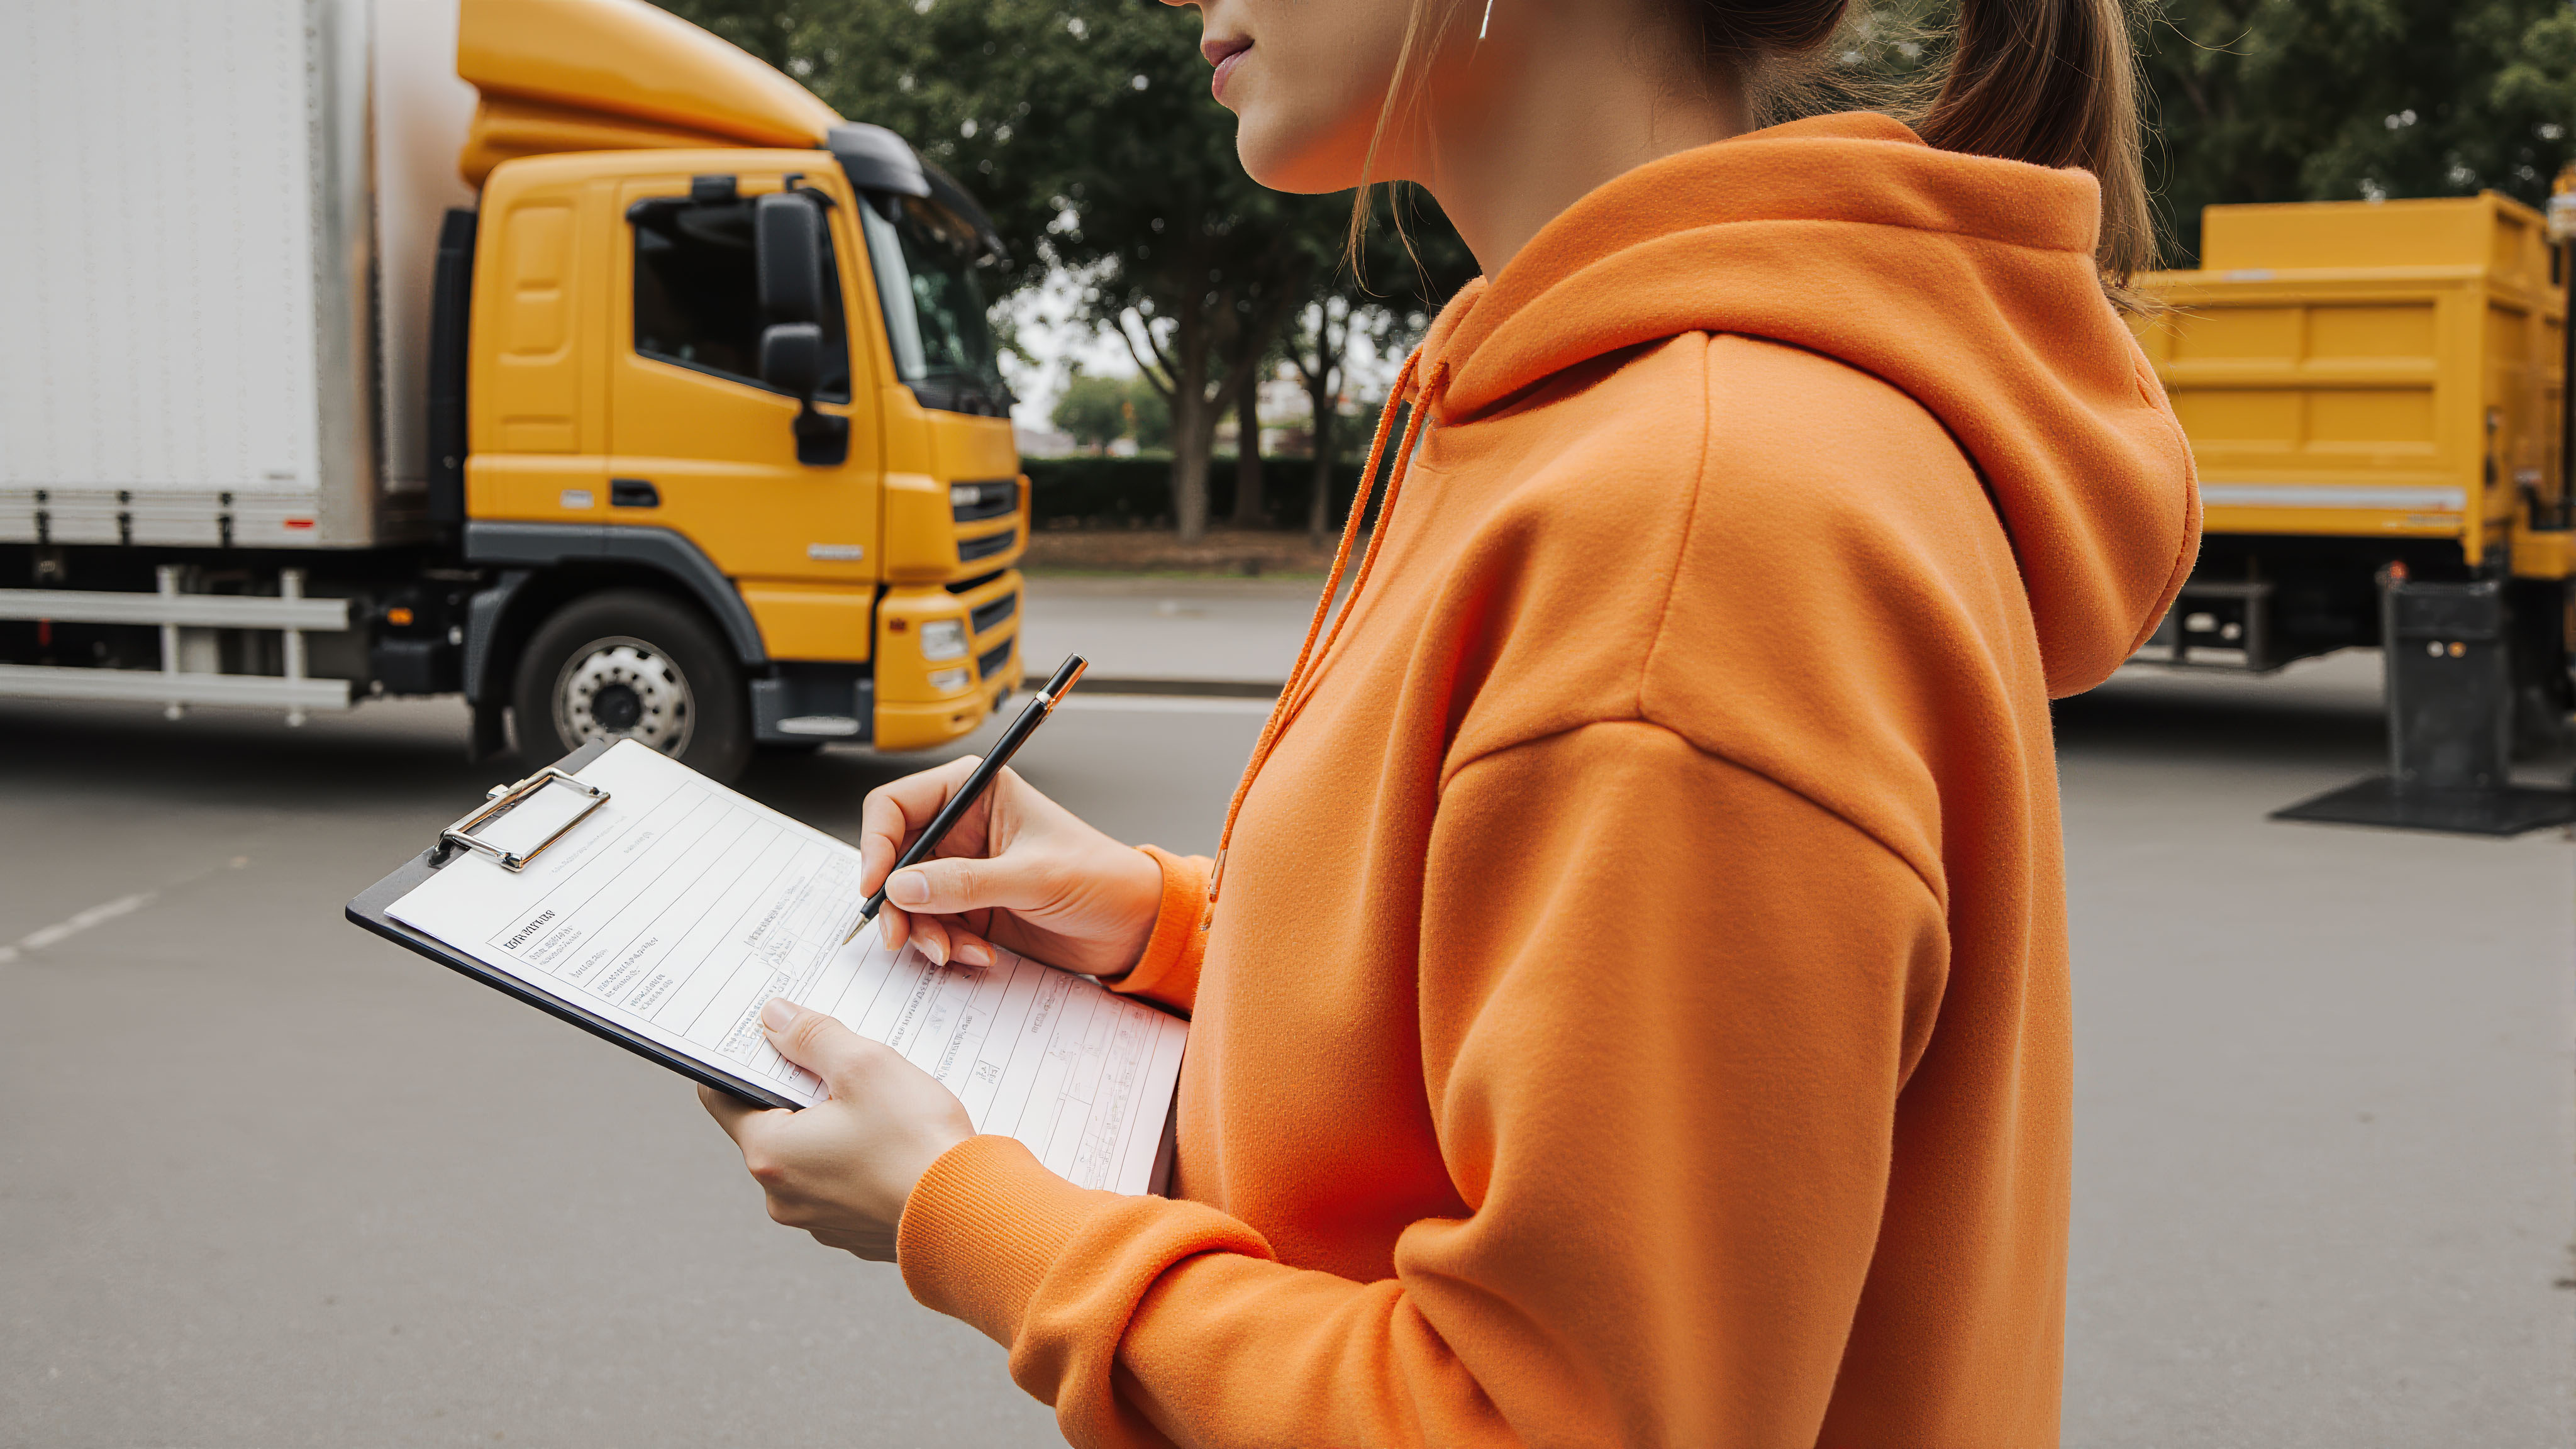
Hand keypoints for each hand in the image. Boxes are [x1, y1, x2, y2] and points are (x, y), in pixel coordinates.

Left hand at [700, 998, 973, 1260]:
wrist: (974, 1218)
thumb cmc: (918, 1144)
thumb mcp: (864, 1066)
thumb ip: (812, 1036)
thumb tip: (775, 1018)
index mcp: (771, 1154)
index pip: (722, 1096)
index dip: (746, 1060)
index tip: (775, 1038)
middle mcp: (783, 1196)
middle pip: (773, 1124)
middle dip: (804, 1091)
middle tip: (847, 1066)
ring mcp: (819, 1220)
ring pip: (812, 1155)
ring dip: (836, 1126)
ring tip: (885, 1107)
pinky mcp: (855, 1233)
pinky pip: (844, 1184)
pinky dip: (862, 1160)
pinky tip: (899, 1144)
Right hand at [860, 756, 1164, 977]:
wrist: (1135, 926)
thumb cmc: (1102, 878)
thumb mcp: (1033, 877)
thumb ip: (964, 882)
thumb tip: (902, 886)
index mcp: (977, 792)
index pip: (897, 805)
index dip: (877, 843)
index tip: (875, 885)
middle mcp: (963, 828)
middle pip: (894, 859)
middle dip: (895, 902)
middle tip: (900, 937)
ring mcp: (964, 871)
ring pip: (908, 900)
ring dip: (922, 931)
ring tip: (952, 951)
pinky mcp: (971, 909)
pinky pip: (933, 927)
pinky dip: (945, 945)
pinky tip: (977, 954)